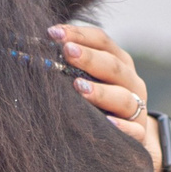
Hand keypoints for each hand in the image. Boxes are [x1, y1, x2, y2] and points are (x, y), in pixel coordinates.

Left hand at [52, 21, 160, 171]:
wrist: (125, 138)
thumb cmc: (96, 103)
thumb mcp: (88, 79)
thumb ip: (69, 66)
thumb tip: (32, 52)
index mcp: (119, 63)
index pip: (102, 41)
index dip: (79, 34)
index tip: (53, 33)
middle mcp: (131, 83)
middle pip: (113, 66)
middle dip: (90, 58)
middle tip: (67, 52)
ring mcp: (136, 110)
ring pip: (124, 98)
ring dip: (102, 92)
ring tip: (79, 87)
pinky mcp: (138, 135)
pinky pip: (134, 132)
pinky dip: (122, 128)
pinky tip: (107, 122)